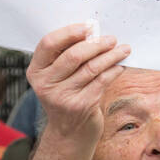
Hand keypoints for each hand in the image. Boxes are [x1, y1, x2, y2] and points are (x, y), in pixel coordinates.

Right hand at [27, 23, 131, 145]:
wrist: (69, 133)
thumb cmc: (67, 96)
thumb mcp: (58, 77)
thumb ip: (66, 56)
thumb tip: (93, 32)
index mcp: (36, 71)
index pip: (48, 44)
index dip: (69, 32)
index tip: (88, 27)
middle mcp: (45, 84)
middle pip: (73, 55)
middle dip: (97, 44)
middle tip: (112, 39)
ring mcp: (62, 97)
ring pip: (92, 67)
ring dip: (111, 56)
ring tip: (123, 49)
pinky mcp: (81, 106)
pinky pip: (102, 81)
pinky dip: (114, 70)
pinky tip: (120, 66)